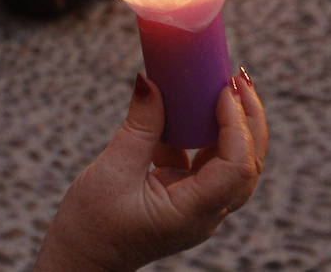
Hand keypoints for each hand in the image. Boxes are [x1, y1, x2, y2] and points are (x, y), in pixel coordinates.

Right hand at [34, 70, 266, 271]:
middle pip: (247, 164)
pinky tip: (187, 104)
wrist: (82, 259)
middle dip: (248, 119)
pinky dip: (201, 131)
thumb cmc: (92, 225)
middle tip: (238, 77)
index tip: (224, 89)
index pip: (235, 167)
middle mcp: (205, 212)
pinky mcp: (183, 196)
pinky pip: (203, 160)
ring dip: (231, 123)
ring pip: (230, 161)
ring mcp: (196, 205)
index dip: (237, 126)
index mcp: (192, 212)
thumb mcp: (113, 170)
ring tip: (225, 84)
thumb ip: (139, 125)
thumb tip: (150, 79)